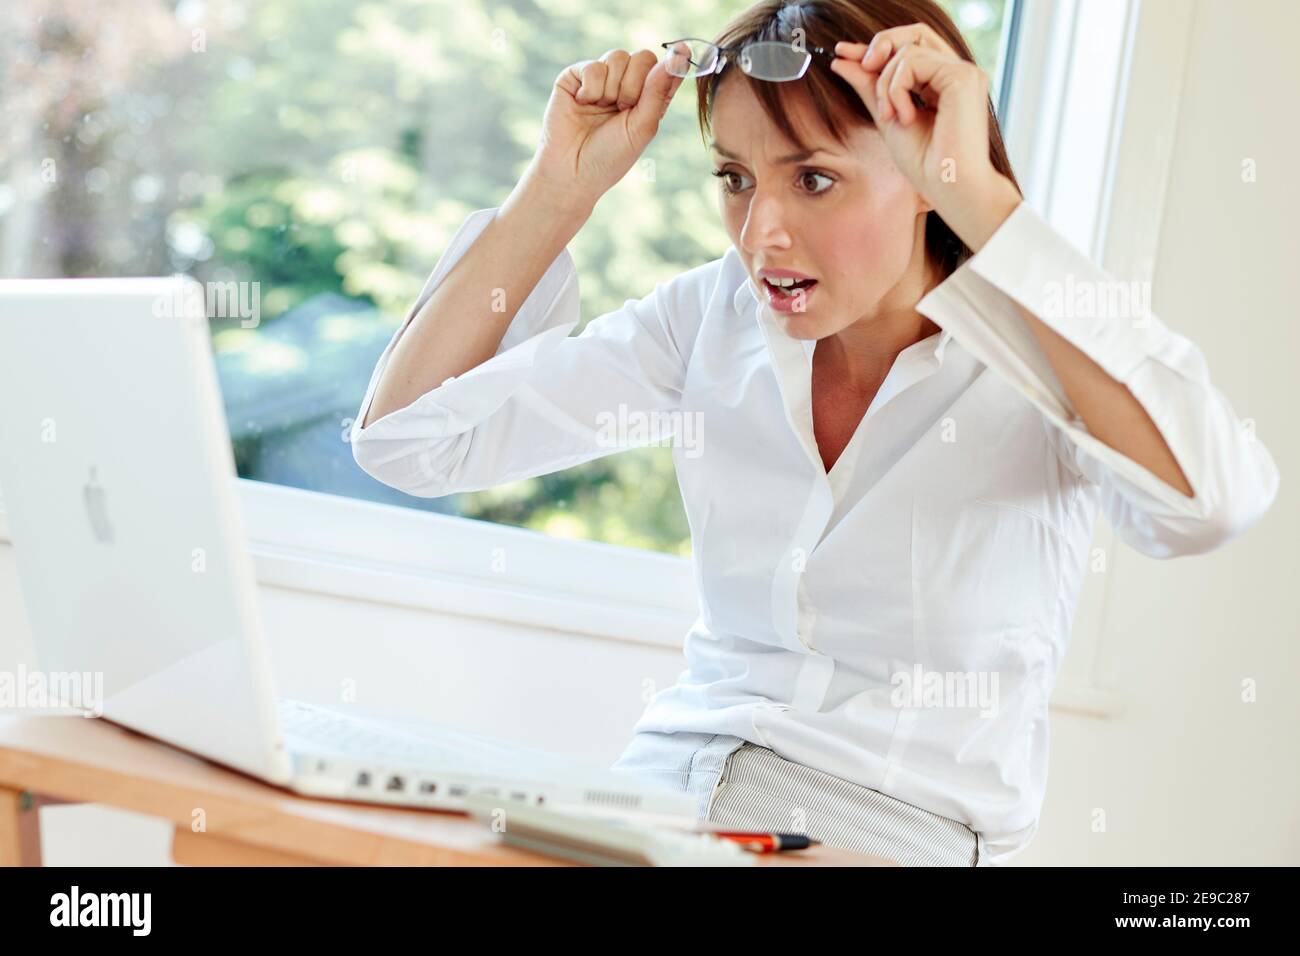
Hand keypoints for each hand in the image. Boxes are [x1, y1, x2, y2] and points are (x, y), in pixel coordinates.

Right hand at [532, 48, 684, 206]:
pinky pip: (593, 66)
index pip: (666, 69)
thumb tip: (679, 56)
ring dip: (612, 89)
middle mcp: (625, 84)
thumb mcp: (642, 128)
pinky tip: (582, 104)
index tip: (683, 50)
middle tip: (622, 110)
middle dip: (634, 86)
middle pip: (643, 57)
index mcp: (647, 98)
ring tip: (601, 109)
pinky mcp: (575, 76)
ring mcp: (600, 78)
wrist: (571, 170)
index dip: (673, 62)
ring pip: (618, 57)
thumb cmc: (609, 156)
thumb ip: (659, 92)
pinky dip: (591, 89)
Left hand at [829, 24, 1007, 218]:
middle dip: (880, 47)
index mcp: (943, 82)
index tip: (842, 53)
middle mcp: (957, 73)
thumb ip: (869, 87)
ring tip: (891, 116)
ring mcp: (963, 72)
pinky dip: (897, 89)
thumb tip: (842, 61)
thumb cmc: (925, 163)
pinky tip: (905, 117)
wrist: (946, 186)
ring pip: (908, 50)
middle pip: (913, 34)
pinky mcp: (963, 77)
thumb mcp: (887, 117)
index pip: (910, 47)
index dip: (877, 46)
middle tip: (862, 67)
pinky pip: (914, 63)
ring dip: (886, 83)